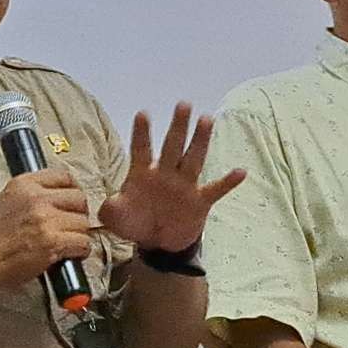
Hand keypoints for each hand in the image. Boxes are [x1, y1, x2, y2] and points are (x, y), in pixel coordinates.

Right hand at [0, 167, 91, 302]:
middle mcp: (36, 197)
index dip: (72, 191)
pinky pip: (83, 243)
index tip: (71, 203)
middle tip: (71, 226)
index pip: (64, 176)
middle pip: (79, 198)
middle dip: (79, 214)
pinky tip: (69, 255)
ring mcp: (45, 219)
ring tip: (67, 243)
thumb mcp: (7, 202)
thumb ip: (32, 195)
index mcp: (24, 184)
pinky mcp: (52, 241)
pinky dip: (80, 251)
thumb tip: (59, 200)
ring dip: (79, 235)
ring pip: (83, 223)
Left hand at [94, 104, 245, 253]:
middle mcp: (165, 174)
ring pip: (193, 159)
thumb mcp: (117, 219)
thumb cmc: (135, 222)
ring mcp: (184, 186)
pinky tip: (240, 172)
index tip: (142, 114)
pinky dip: (227, 183)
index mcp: (142, 174)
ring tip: (206, 120)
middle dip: (178, 126)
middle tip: (183, 104)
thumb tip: (107, 206)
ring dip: (200, 140)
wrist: (157, 242)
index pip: (141, 149)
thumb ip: (111, 210)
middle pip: (172, 146)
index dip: (142, 133)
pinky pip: (215, 190)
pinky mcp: (199, 201)